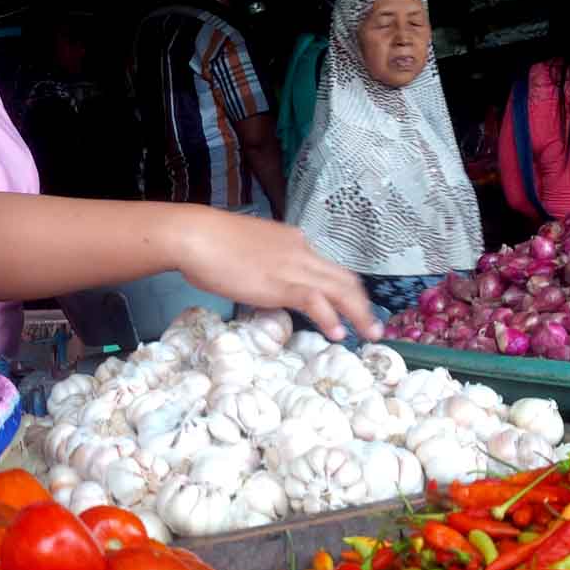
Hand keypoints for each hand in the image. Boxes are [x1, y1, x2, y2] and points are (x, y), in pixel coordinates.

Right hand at [170, 206, 381, 341]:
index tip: (352, 307)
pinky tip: (338, 334)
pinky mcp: (281, 283)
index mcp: (293, 241)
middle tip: (374, 326)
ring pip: (340, 289)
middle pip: (345, 278)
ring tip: (371, 334)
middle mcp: (301, 251)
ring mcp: (293, 266)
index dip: (345, 289)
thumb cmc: (208, 243)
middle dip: (363, 303)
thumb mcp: (247, 251)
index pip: (329, 266)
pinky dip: (330, 318)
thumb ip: (263, 265)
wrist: (195, 235)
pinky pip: (316, 300)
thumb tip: (263, 282)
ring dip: (359, 313)